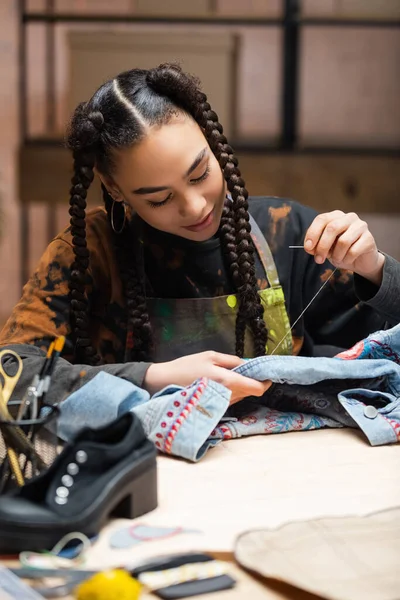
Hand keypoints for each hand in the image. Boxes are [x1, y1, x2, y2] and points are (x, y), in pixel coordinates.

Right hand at [143, 351, 271, 404]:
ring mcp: (221, 404)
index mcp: (228, 381)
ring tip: (230, 374)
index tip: (265, 374)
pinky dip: (232, 391)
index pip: (257, 388)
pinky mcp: (215, 408)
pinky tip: (221, 382)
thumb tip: (248, 364)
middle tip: (246, 368)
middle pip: (251, 392)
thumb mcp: (210, 356)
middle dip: (253, 381)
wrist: (164, 384)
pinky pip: (231, 399)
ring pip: (242, 396)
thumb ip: (232, 360)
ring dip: (242, 386)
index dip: (265, 382)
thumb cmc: (186, 367)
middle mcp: (228, 396)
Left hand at [304, 210, 384, 285]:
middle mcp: (349, 217)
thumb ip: (316, 246)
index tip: (308, 248)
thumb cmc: (340, 251)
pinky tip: (348, 260)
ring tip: (337, 259)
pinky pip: (353, 251)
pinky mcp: (369, 238)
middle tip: (318, 260)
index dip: (313, 233)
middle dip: (322, 246)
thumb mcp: (325, 248)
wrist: (361, 261)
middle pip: (332, 228)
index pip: (322, 219)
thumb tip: (309, 248)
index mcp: (336, 216)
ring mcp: (361, 226)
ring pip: (343, 241)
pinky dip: (346, 259)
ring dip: (336, 255)